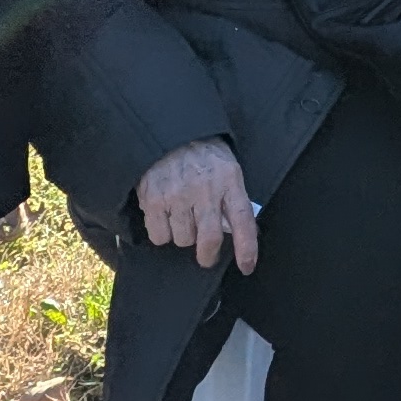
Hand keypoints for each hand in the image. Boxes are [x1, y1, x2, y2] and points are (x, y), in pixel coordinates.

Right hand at [135, 137, 258, 272]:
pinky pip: (160, 236)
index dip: (246, 248)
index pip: (244, 220)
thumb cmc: (202, 155)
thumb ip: (232, 198)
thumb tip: (239, 233)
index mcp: (229, 180)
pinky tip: (165, 215)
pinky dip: (162, 233)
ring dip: (183, 236)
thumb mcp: (227, 169)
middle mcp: (205, 189)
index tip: (247, 267)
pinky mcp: (154, 201)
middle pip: (209, 239)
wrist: (167, 134)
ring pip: (183, 240)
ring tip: (181, 216)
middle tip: (206, 256)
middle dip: (208, 255)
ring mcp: (178, 195)